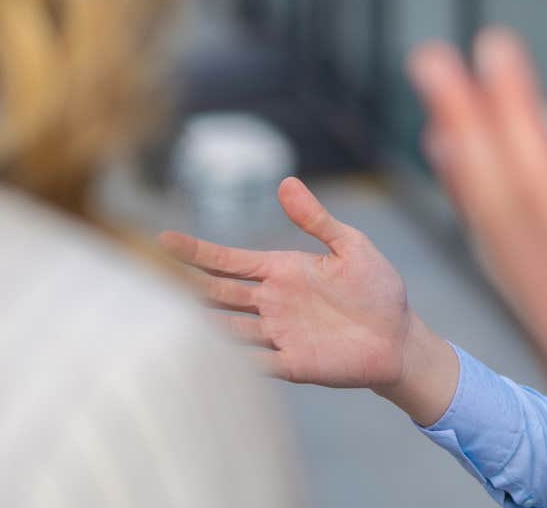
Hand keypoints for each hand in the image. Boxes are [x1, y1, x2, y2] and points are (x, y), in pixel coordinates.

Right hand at [159, 177, 459, 423]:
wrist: (399, 338)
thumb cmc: (378, 290)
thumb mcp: (351, 246)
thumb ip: (316, 219)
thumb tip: (285, 182)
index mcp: (283, 270)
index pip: (230, 260)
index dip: (197, 251)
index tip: (163, 239)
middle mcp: (272, 303)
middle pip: (218, 293)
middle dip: (186, 284)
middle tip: (147, 277)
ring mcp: (278, 334)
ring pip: (226, 327)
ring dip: (200, 323)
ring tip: (165, 318)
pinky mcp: (291, 364)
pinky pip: (253, 362)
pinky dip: (231, 360)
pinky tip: (208, 356)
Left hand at [407, 29, 546, 475]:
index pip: (542, 181)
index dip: (512, 112)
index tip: (490, 50)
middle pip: (499, 196)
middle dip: (465, 122)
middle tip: (430, 60)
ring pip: (494, 230)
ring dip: (467, 166)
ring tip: (440, 115)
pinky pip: (507, 261)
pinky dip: (486, 216)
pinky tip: (482, 198)